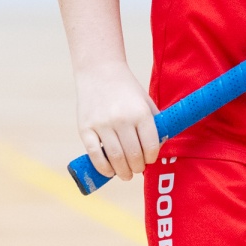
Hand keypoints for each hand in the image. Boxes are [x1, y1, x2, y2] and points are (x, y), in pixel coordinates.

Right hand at [75, 63, 159, 181]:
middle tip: (137, 169)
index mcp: (141, 113)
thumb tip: (159, 149)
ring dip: (123, 172)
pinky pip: (95, 155)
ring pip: (115, 158)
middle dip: (137, 168)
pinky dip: (103, 168)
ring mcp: (102, 124)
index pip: (150, 146)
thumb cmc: (127, 90)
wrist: (99, 71)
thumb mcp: (146, 102)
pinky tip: (109, 171)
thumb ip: (155, 124)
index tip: (149, 160)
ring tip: (126, 174)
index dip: (151, 158)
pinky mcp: (85, 128)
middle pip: (133, 156)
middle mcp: (122, 119)